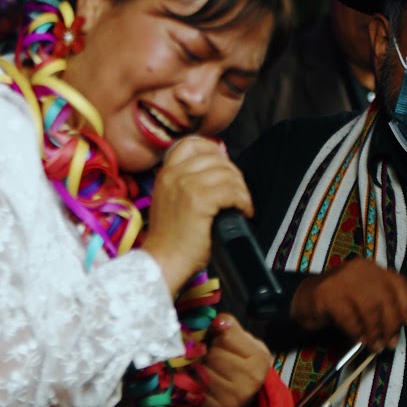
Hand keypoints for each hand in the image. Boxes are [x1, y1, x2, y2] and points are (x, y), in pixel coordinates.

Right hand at [143, 137, 252, 294]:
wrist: (162, 262)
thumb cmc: (170, 239)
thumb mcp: (169, 201)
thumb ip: (185, 182)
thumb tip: (219, 167)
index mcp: (166, 173)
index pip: (192, 144)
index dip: (214, 151)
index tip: (225, 167)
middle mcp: (174, 174)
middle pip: (216, 159)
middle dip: (234, 175)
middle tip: (239, 194)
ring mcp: (186, 186)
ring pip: (228, 175)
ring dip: (242, 191)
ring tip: (242, 205)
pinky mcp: (199, 201)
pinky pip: (232, 192)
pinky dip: (243, 202)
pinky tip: (243, 212)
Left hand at [199, 313, 271, 406]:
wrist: (241, 400)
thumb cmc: (239, 364)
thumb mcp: (243, 342)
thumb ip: (230, 327)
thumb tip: (217, 321)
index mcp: (260, 357)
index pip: (226, 334)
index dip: (218, 336)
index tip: (221, 343)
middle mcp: (252, 378)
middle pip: (214, 355)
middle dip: (208, 354)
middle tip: (212, 360)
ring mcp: (236, 397)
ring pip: (203, 372)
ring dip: (199, 370)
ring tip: (206, 372)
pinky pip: (196, 391)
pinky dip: (194, 387)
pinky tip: (201, 386)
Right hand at [290, 258, 406, 351]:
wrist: (301, 299)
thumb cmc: (337, 301)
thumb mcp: (362, 297)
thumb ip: (380, 304)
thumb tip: (399, 326)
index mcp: (371, 268)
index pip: (397, 282)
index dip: (406, 304)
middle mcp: (359, 269)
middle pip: (386, 297)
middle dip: (391, 324)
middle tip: (390, 343)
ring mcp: (342, 280)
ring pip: (370, 307)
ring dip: (375, 331)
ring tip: (375, 345)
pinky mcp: (327, 294)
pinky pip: (349, 317)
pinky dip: (357, 332)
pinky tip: (359, 340)